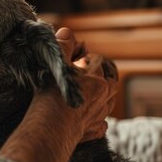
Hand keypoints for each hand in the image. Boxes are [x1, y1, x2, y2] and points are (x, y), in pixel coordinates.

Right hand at [55, 27, 117, 141]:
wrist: (51, 129)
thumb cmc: (52, 97)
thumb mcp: (56, 67)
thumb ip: (63, 47)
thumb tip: (67, 31)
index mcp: (96, 78)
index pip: (97, 61)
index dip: (86, 58)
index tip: (75, 60)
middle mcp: (103, 96)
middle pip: (110, 81)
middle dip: (100, 76)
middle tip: (85, 76)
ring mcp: (100, 115)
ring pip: (109, 102)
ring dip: (102, 97)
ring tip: (89, 95)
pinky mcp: (94, 130)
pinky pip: (102, 124)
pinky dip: (97, 119)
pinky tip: (88, 118)